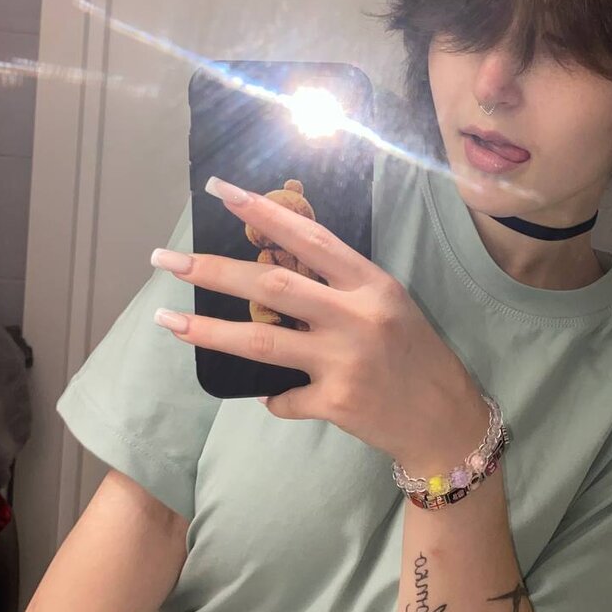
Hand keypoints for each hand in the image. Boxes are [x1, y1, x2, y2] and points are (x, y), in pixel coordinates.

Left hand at [151, 176, 488, 470]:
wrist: (445, 419)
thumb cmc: (416, 355)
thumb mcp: (389, 306)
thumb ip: (340, 289)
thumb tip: (275, 275)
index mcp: (372, 284)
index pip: (310, 239)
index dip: (264, 212)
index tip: (221, 191)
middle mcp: (357, 316)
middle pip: (273, 286)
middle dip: (213, 270)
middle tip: (166, 259)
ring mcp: (345, 361)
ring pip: (262, 342)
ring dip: (209, 330)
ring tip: (168, 320)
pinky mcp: (336, 402)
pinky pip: (283, 397)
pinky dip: (272, 396)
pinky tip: (273, 395)